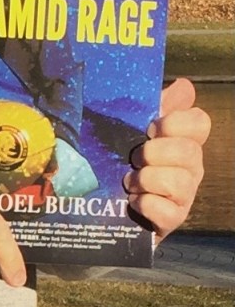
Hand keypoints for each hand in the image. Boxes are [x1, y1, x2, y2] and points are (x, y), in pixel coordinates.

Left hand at [123, 78, 210, 241]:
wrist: (106, 205)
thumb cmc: (123, 160)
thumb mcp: (132, 128)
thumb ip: (155, 105)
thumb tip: (185, 85)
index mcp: (182, 140)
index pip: (200, 122)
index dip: (176, 122)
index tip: (150, 127)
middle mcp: (190, 168)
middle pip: (189, 152)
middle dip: (154, 153)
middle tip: (134, 158)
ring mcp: (184, 196)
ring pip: (178, 183)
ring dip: (147, 180)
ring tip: (129, 181)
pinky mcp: (172, 221)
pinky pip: (166, 211)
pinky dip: (145, 204)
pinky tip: (133, 201)